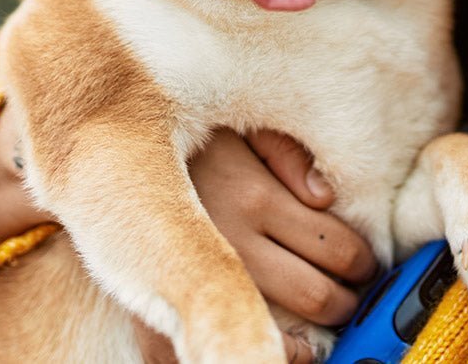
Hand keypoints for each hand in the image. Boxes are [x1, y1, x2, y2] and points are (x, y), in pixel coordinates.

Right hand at [134, 128, 376, 362]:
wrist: (103, 161)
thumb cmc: (183, 143)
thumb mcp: (238, 126)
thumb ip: (287, 152)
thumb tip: (324, 196)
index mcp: (252, 197)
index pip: (339, 248)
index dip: (363, 260)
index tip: (364, 262)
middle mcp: (230, 246)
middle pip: (320, 296)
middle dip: (348, 300)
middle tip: (350, 294)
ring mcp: (196, 286)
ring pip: (285, 336)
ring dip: (317, 335)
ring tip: (318, 319)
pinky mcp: (164, 318)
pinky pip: (224, 356)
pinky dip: (264, 358)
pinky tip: (274, 347)